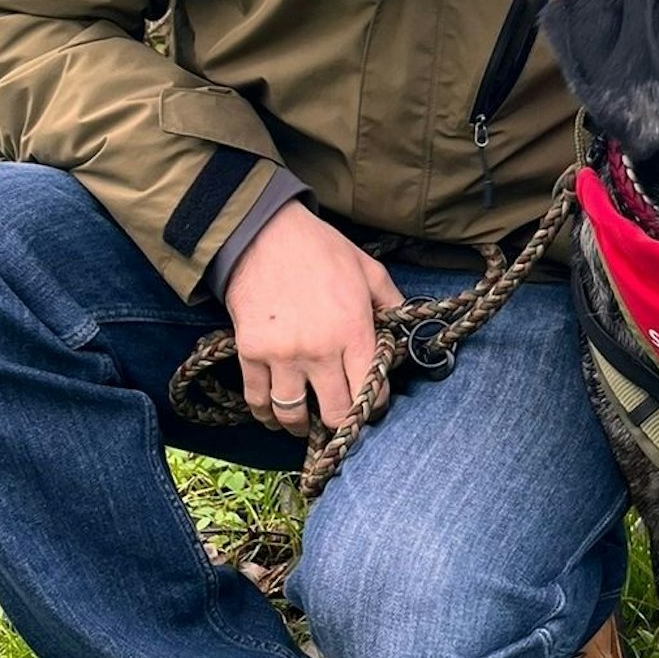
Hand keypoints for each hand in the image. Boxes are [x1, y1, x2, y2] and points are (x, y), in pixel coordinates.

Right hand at [225, 200, 403, 436]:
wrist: (263, 232)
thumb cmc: (320, 248)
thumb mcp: (368, 270)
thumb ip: (391, 303)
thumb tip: (406, 328)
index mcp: (353, 331)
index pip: (370, 392)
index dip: (374, 405)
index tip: (371, 403)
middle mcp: (319, 351)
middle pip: (335, 413)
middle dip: (342, 423)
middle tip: (341, 419)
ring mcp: (282, 355)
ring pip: (293, 414)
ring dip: (302, 425)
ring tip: (307, 424)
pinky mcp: (251, 352)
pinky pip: (257, 399)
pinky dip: (265, 412)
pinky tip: (274, 414)